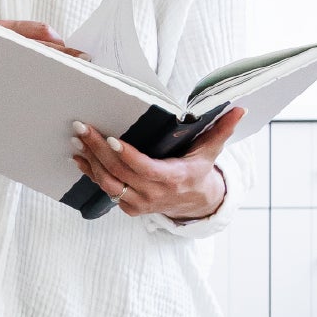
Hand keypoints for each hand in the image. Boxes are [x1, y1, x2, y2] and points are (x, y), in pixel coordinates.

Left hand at [71, 107, 243, 220]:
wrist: (193, 203)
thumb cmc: (199, 170)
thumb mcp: (211, 151)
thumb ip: (222, 130)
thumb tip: (239, 110)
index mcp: (172, 179)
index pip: (144, 168)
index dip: (126, 155)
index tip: (110, 139)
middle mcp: (152, 194)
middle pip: (119, 173)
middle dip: (98, 149)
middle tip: (82, 128)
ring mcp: (138, 203)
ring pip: (107, 183)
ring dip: (89, 161)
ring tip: (77, 139)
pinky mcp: (128, 207)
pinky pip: (105, 189)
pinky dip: (91, 173)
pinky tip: (79, 156)